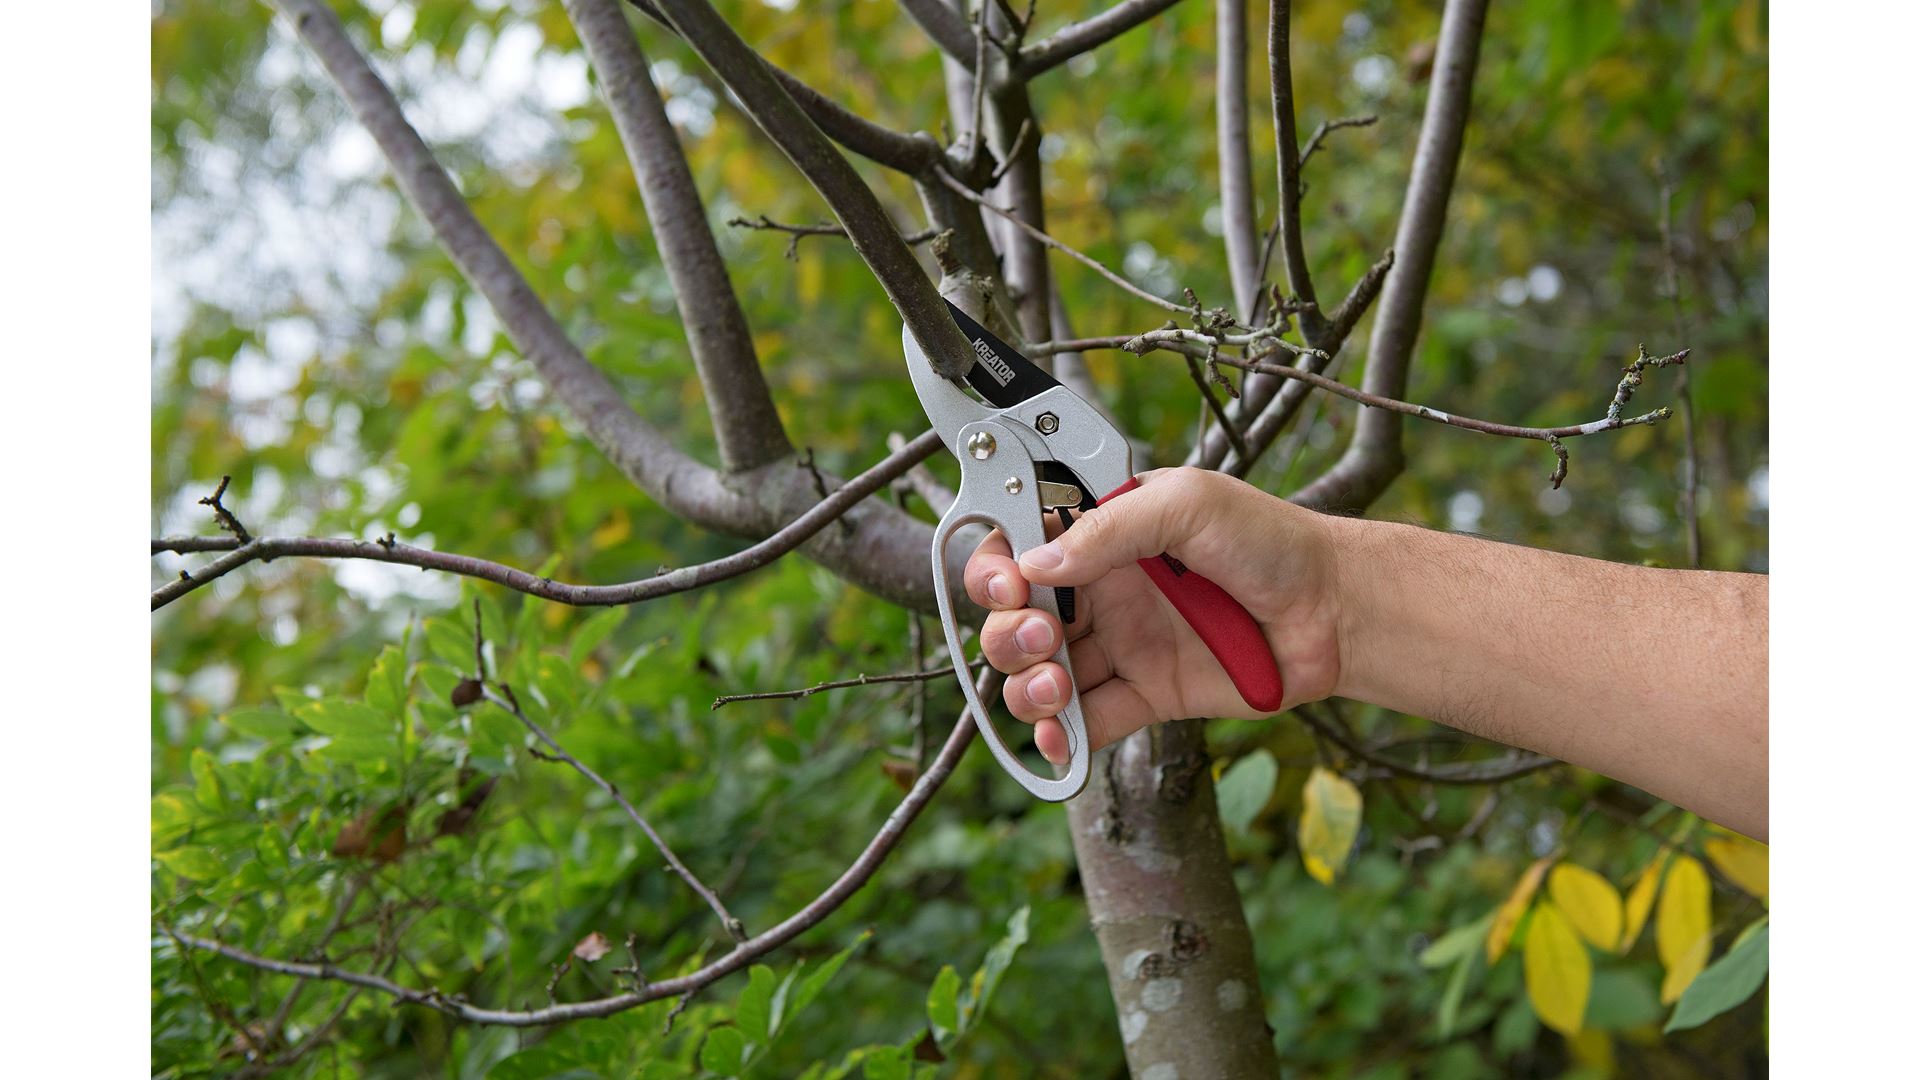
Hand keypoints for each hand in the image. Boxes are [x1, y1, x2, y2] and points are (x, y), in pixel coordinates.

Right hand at [964, 467, 1344, 763]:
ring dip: (1026, 686)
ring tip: (1055, 686)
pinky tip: (1058, 740)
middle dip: (1007, 633)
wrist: (1333, 611)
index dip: (995, 568)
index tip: (1006, 585)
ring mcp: (1120, 645)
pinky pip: (1087, 721)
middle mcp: (1101, 590)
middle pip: (1014, 618)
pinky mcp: (1146, 695)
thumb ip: (1110, 529)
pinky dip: (1060, 737)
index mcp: (1102, 534)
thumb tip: (1036, 563)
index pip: (1020, 547)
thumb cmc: (1270, 541)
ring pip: (1038, 674)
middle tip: (1040, 636)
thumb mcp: (1189, 505)